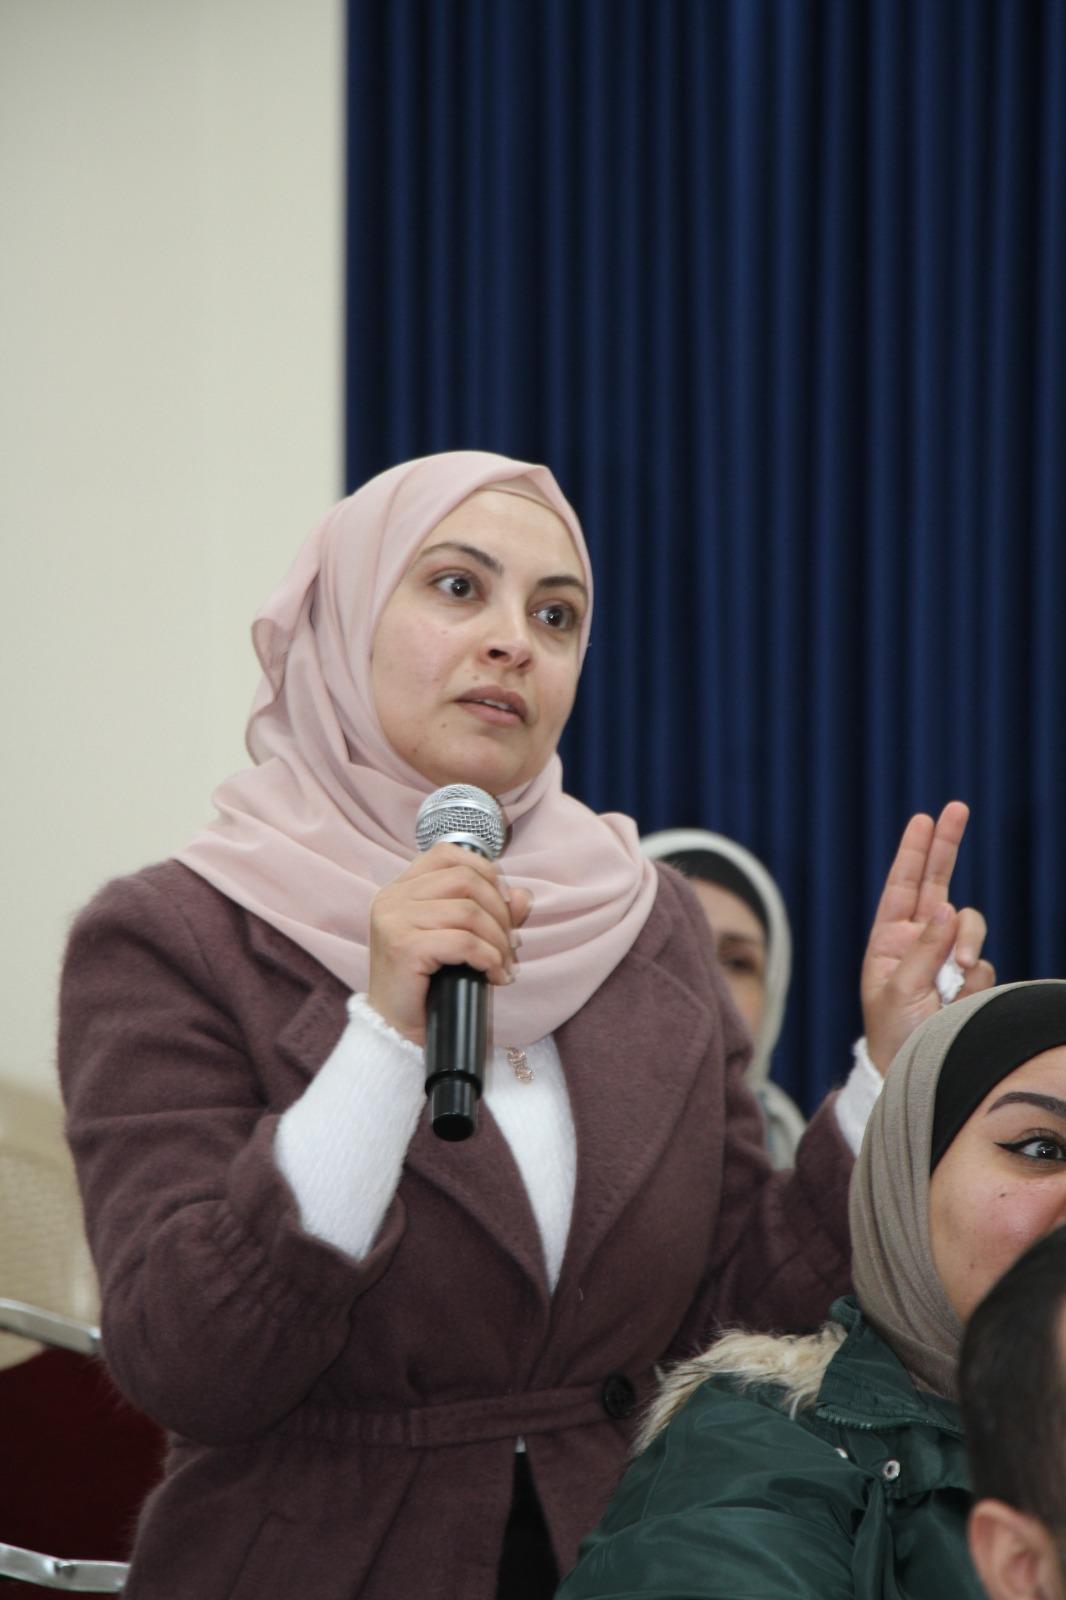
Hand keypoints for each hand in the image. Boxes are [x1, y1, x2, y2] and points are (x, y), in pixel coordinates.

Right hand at [368, 843, 532, 1044]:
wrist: (395, 1031)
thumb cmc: (427, 985)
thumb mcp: (460, 941)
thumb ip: (489, 913)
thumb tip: (524, 896)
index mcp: (400, 889)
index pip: (447, 854)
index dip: (485, 872)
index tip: (505, 904)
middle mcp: (392, 898)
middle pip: (465, 880)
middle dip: (500, 912)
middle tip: (512, 944)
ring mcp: (394, 920)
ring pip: (468, 911)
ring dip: (498, 940)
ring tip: (504, 965)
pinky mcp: (403, 947)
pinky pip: (463, 942)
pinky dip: (489, 958)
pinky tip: (495, 976)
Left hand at [861, 801, 995, 1074]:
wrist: (915, 1072)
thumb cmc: (893, 1033)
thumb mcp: (898, 990)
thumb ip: (923, 949)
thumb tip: (947, 908)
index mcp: (889, 938)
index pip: (903, 885)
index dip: (914, 852)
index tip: (924, 819)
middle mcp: (919, 941)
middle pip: (938, 882)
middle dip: (947, 846)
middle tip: (957, 807)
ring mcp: (948, 958)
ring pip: (970, 925)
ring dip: (966, 945)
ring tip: (954, 981)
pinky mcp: (971, 979)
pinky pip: (983, 964)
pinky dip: (973, 981)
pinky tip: (957, 1003)